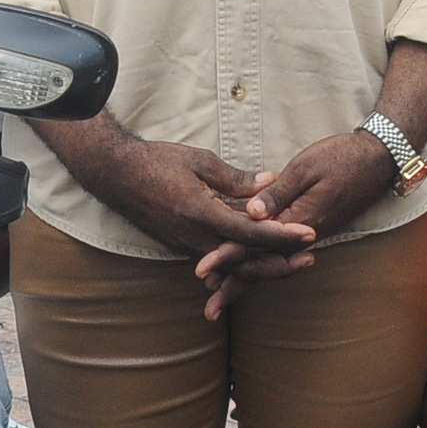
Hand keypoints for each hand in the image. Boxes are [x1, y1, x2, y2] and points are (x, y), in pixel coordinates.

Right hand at [54, 127, 313, 262]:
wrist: (116, 175)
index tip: (308, 233)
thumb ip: (236, 178)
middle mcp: (194, 237)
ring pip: (232, 267)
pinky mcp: (182, 248)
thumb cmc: (157, 161)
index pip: (250, 232)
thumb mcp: (200, 161)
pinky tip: (261, 263)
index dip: (282, 235)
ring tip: (293, 262)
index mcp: (200, 213)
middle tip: (310, 257)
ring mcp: (186, 247)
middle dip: (280, 262)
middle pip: (245, 261)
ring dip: (263, 266)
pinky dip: (242, 265)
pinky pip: (218, 263)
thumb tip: (269, 182)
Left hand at [194, 126, 403, 314]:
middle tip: (210, 310)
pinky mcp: (308, 231)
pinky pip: (279, 254)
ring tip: (220, 297)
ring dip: (245, 282)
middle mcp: (303, 237)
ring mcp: (307, 236)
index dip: (227, 257)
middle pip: (263, 266)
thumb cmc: (341, 158)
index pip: (256, 244)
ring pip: (271, 264)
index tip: (202, 269)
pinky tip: (244, 270)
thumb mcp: (306, 168)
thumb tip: (251, 214)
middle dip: (234, 285)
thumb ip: (278, 193)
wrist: (378, 161)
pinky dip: (259, 265)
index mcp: (299, 221)